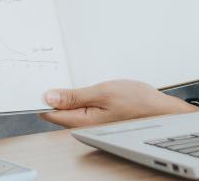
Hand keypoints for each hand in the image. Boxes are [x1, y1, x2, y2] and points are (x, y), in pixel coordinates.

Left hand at [38, 80, 198, 127]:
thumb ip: (75, 96)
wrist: (162, 110)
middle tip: (52, 74)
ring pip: (69, 106)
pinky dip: (77, 95)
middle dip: (53, 93)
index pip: (50, 112)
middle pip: (58, 110)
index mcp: (82, 121)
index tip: (36, 82)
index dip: (41, 97)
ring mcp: (91, 121)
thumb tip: (49, 97)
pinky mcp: (98, 116)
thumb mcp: (104, 92)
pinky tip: (82, 87)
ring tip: (68, 78)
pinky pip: (80, 106)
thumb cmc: (139, 102)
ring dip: (66, 93)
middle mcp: (84, 124)